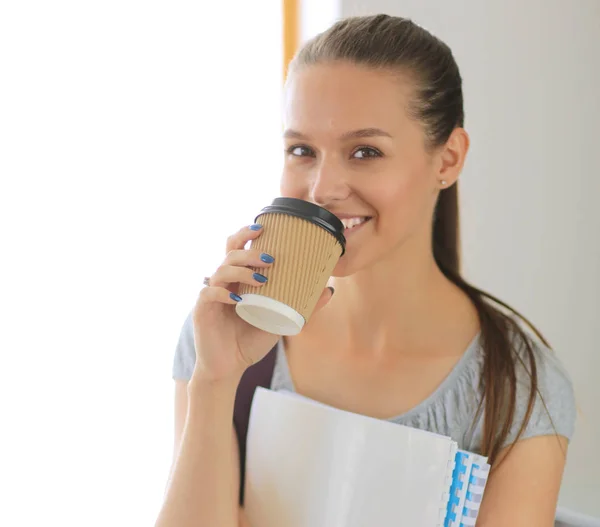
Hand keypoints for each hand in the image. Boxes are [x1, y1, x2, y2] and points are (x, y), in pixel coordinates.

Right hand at [191, 224, 333, 381]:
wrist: (230, 366)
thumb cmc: (251, 340)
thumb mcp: (280, 321)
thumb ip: (302, 306)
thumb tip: (329, 290)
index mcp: (239, 278)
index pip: (239, 247)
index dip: (247, 234)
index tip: (264, 227)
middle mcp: (225, 281)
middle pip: (229, 251)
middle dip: (248, 249)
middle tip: (270, 257)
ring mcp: (212, 294)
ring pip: (222, 270)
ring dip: (241, 270)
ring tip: (261, 278)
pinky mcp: (202, 309)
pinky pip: (209, 293)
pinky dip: (222, 293)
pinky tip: (237, 299)